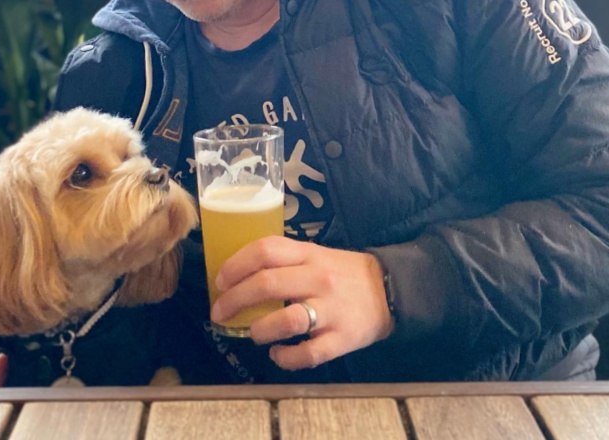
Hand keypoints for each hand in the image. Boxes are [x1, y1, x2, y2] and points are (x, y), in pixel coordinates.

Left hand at [211, 237, 393, 369]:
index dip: (236, 265)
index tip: (220, 281)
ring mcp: (331, 310)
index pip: (265, 250)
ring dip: (260, 329)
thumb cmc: (342, 272)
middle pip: (267, 284)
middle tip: (220, 312)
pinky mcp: (342, 339)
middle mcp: (318, 278)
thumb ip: (284, 261)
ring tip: (251, 333)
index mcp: (308, 254)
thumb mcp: (315, 254)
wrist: (389, 290)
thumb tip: (238, 274)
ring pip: (287, 320)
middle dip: (234, 300)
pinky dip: (286, 357)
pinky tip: (277, 354)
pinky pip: (309, 353)